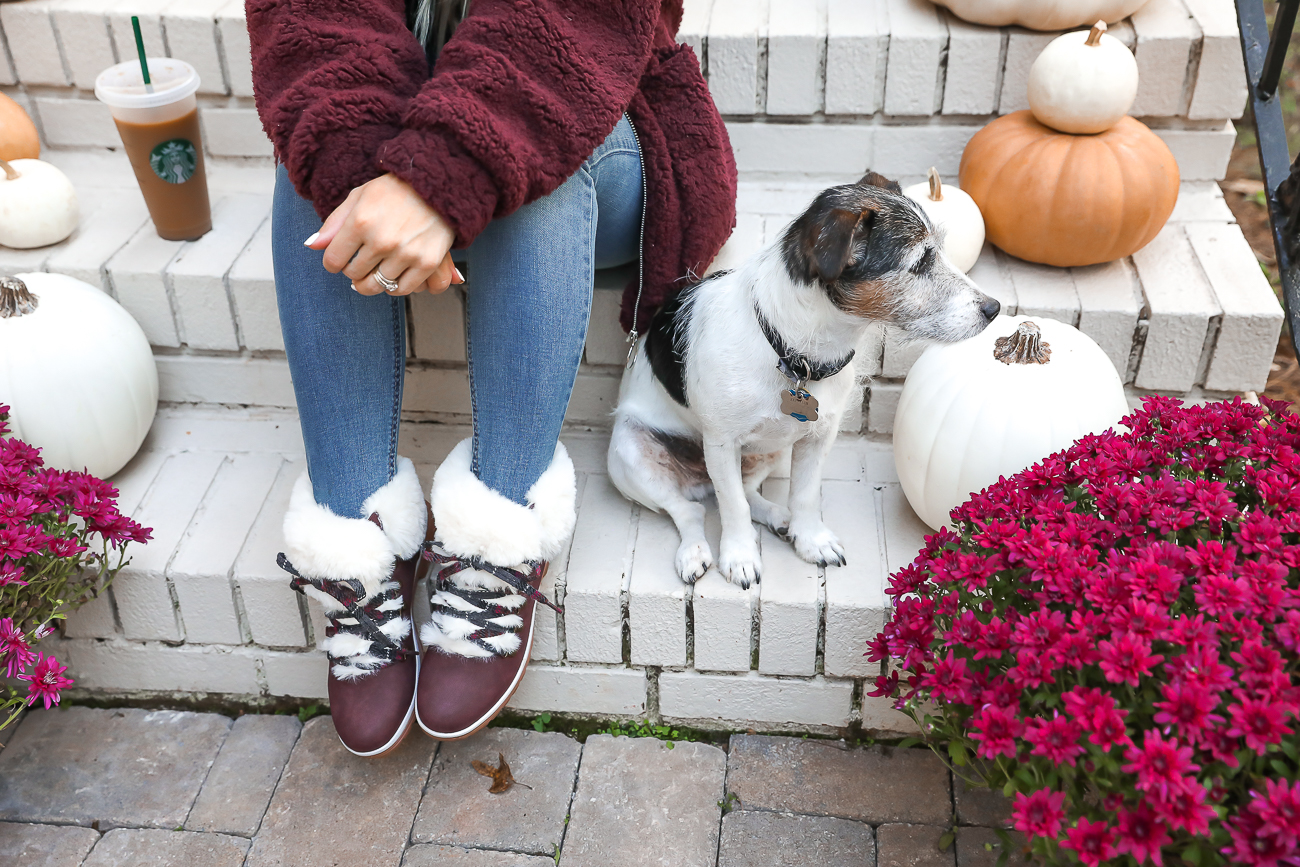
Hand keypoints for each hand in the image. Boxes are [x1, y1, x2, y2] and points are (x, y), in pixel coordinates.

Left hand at [307, 173, 463, 295]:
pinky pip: (402, 289)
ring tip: (376, 269)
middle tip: (361, 261)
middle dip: (353, 270)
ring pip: (377, 285)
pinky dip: (395, 287)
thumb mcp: (359, 197)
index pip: (333, 260)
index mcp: (360, 221)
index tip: (340, 259)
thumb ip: (334, 223)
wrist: (438, 185)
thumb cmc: (394, 190)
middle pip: (354, 275)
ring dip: (374, 280)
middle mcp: (381, 240)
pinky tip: (394, 275)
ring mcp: (405, 253)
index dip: (333, 262)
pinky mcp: (426, 263)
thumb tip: (312, 246)